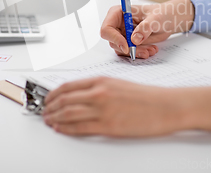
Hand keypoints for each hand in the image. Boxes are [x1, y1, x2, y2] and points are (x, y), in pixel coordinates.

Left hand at [43, 77, 210, 136]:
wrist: (167, 106)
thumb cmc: (148, 96)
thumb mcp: (120, 85)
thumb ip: (100, 89)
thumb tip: (82, 97)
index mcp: (102, 81)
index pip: (68, 86)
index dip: (53, 93)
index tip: (47, 99)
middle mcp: (99, 93)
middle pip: (65, 99)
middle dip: (49, 106)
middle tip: (43, 111)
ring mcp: (103, 109)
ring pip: (68, 113)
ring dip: (54, 117)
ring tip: (48, 120)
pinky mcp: (108, 126)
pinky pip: (80, 127)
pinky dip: (66, 128)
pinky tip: (60, 129)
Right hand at [100, 0, 194, 58]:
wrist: (169, 20)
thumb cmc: (161, 13)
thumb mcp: (156, 19)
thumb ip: (145, 27)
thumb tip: (134, 39)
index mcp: (118, 13)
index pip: (107, 28)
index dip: (114, 39)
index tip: (127, 46)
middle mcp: (117, 24)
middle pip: (113, 42)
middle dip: (129, 48)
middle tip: (144, 51)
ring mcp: (122, 34)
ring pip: (121, 49)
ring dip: (136, 52)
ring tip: (151, 50)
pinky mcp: (128, 42)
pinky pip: (129, 52)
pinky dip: (139, 53)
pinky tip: (151, 49)